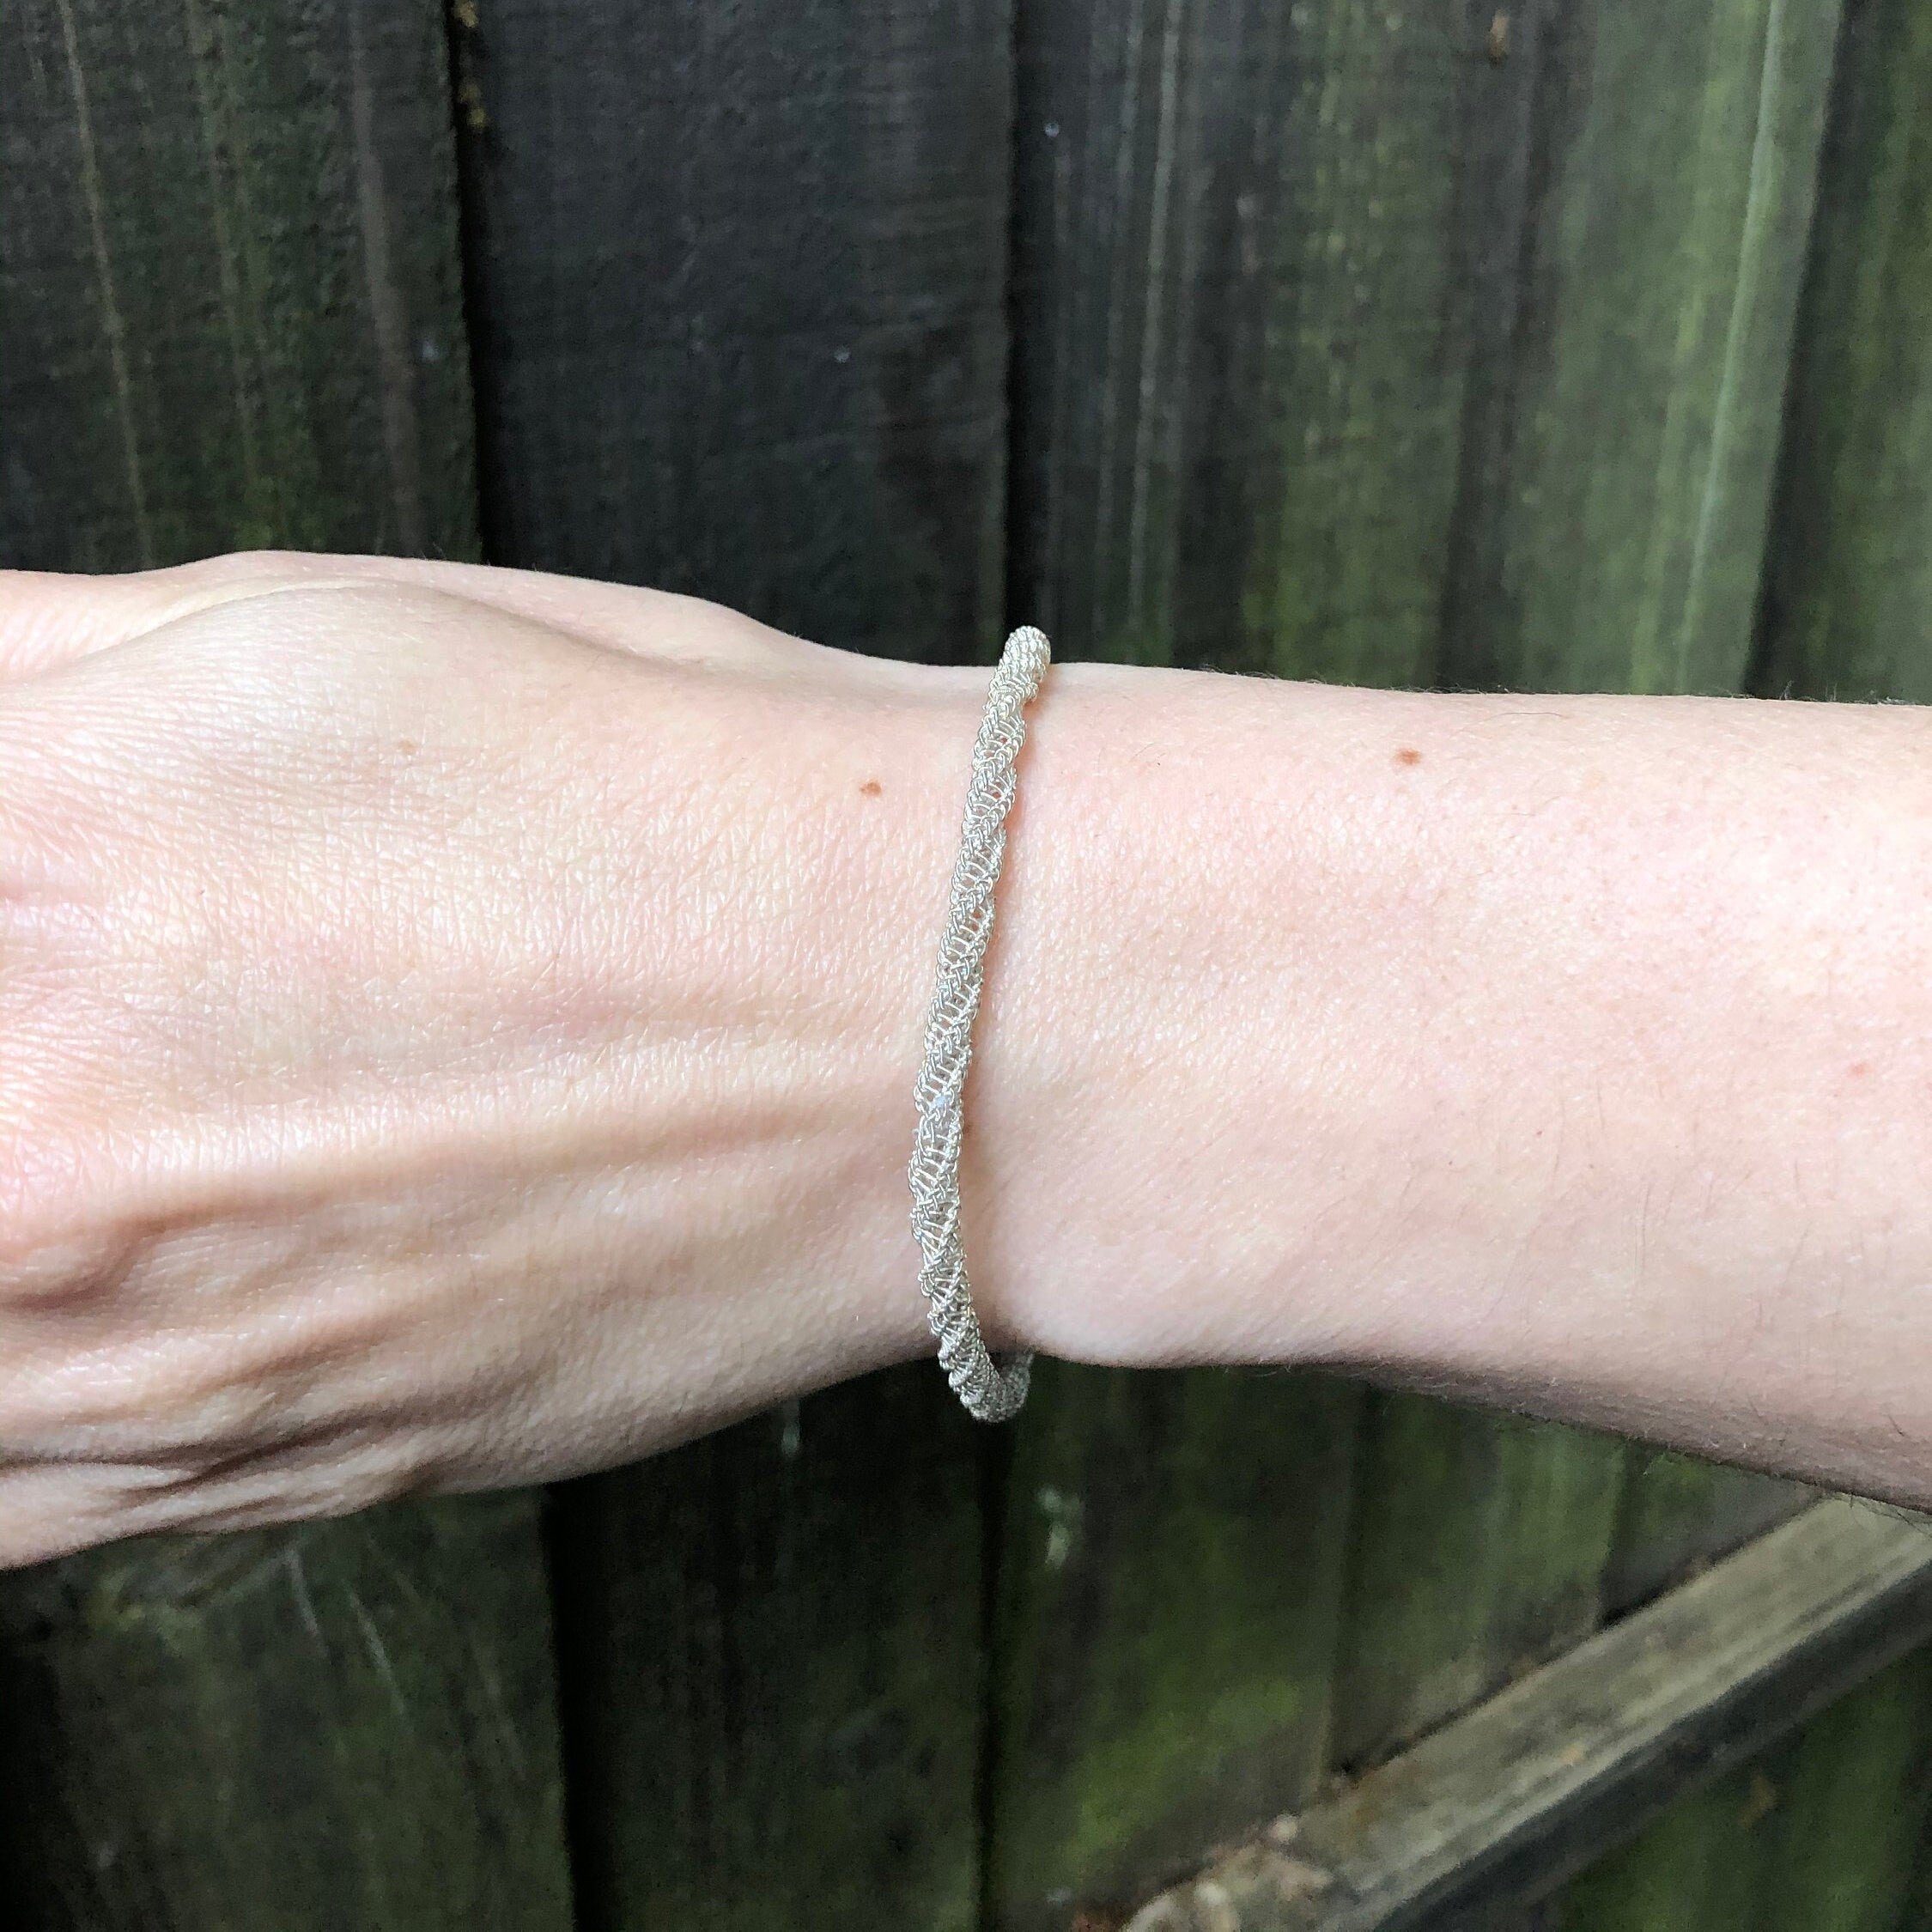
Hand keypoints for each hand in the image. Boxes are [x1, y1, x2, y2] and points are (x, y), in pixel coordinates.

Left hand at [0, 552, 989, 1564]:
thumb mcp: (318, 633)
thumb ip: (27, 667)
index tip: (50, 888)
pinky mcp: (248, 1480)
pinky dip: (12, 1381)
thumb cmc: (680, 804)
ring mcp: (135, 1353)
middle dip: (30, 1022)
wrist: (938, 1042)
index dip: (12, 860)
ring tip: (133, 1133)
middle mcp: (44, 1133)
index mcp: (47, 843)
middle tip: (120, 1006)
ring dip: (21, 1212)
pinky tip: (84, 1282)